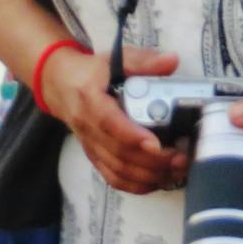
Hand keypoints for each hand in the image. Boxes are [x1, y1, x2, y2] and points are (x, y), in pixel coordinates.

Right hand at [40, 45, 188, 195]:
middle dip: (152, 161)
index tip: (156, 144)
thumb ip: (143, 61)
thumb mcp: (115, 58)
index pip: (109, 122)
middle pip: (118, 152)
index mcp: (89, 99)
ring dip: (148, 175)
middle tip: (181, 158)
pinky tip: (157, 181)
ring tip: (176, 171)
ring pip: (117, 170)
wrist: (61, 85)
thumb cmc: (92, 72)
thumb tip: (172, 61)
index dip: (132, 135)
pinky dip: (135, 185)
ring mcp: (90, 145)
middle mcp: (87, 126)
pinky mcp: (94, 157)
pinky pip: (113, 177)